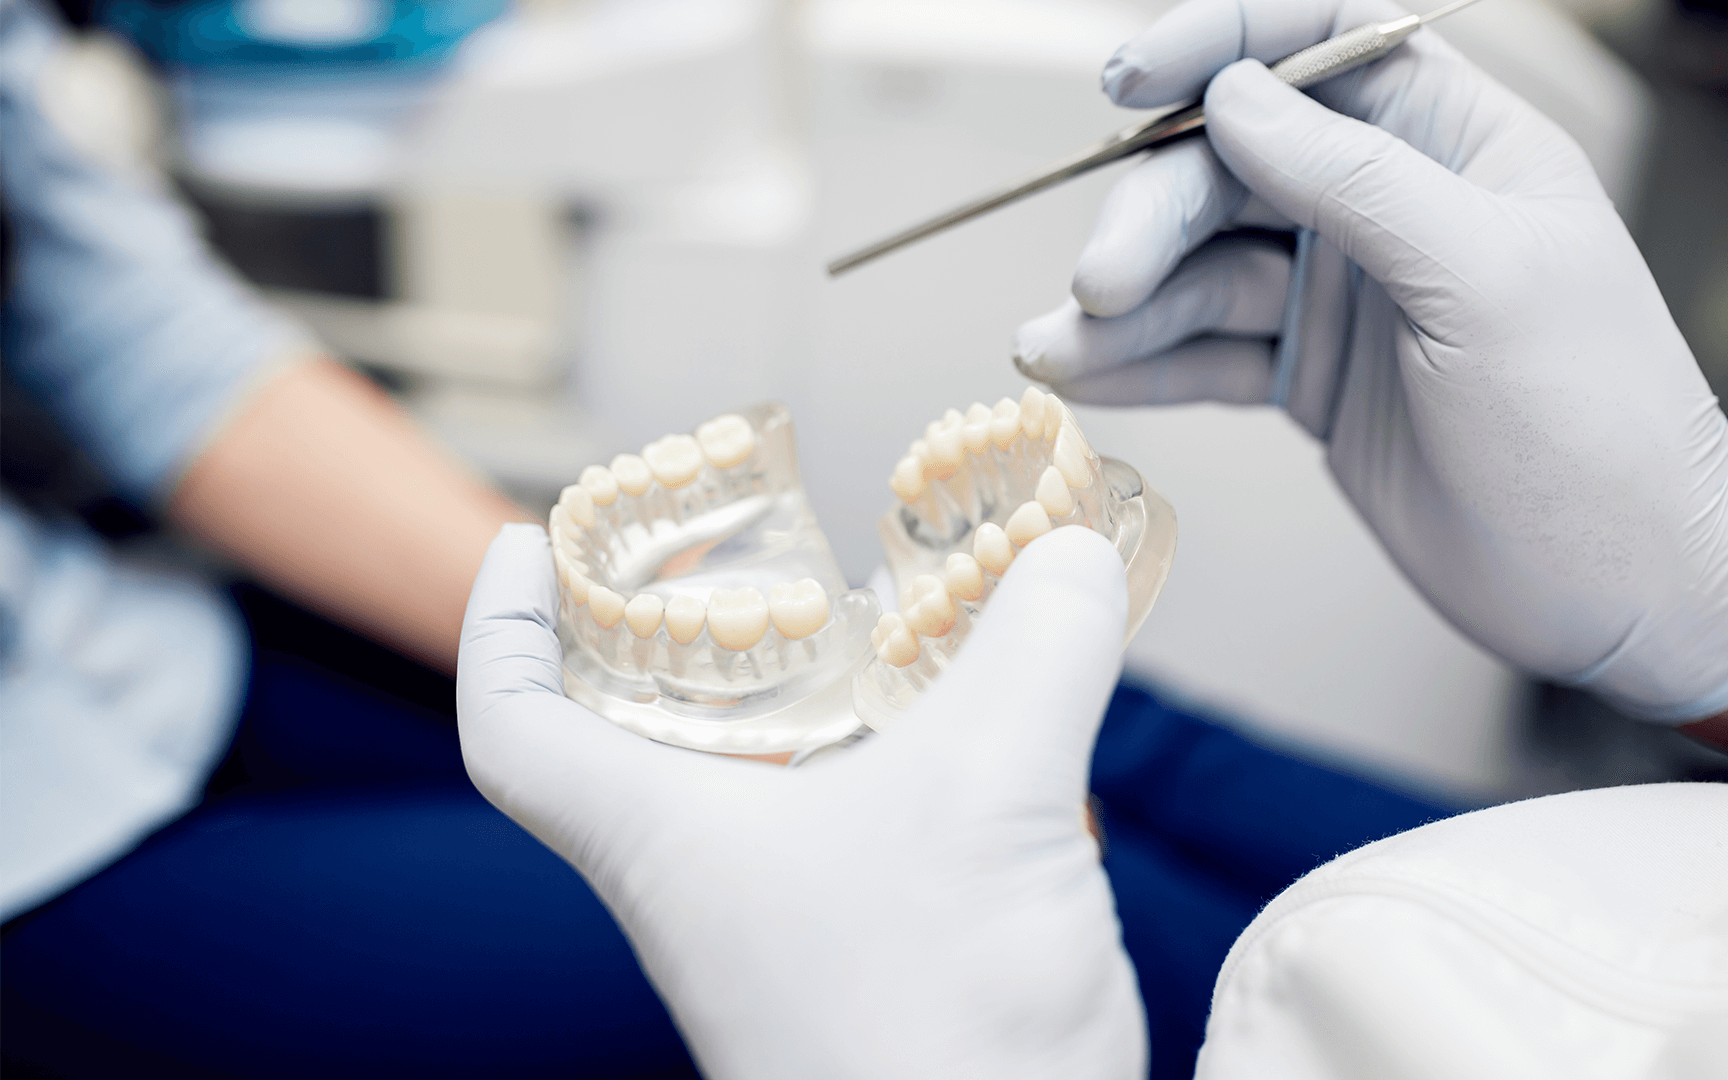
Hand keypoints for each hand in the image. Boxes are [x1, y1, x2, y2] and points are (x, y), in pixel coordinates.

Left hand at [456, 524, 1145, 1079]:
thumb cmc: (929, 1028)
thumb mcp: (993, 796)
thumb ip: (1035, 654)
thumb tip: (1066, 553)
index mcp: (666, 835)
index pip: (516, 727)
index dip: (499, 623)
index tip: (527, 539)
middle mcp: (709, 880)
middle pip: (645, 731)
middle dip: (681, 628)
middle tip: (746, 548)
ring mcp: (790, 924)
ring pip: (768, 776)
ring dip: (814, 690)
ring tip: (890, 611)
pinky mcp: (874, 953)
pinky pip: (862, 824)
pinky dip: (904, 756)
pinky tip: (985, 724)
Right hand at [1012, 0, 1727, 721]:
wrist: (1624, 582)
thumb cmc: (1594, 420)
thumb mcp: (1483, 279)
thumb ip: (1357, 180)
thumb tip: (1233, 95)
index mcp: (1455, 141)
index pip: (1320, 39)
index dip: (1220, 41)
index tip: (1126, 79)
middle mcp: (1389, 202)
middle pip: (1232, 164)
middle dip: (1153, 215)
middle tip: (1100, 284)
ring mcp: (1343, 292)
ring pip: (1202, 265)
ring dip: (1123, 305)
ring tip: (1051, 352)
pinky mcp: (1309, 377)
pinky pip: (1205, 351)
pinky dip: (1141, 364)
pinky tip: (1078, 379)